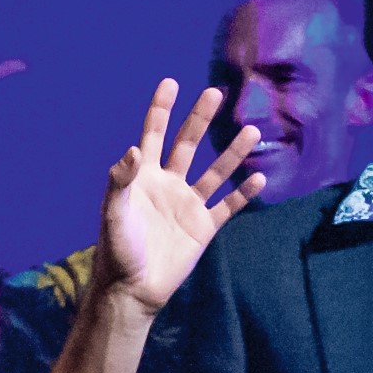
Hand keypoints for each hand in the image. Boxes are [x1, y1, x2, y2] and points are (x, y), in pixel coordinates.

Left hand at [93, 80, 263, 309]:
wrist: (134, 289)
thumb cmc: (117, 252)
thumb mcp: (114, 215)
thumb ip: (120, 183)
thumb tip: (132, 151)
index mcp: (144, 177)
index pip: (153, 135)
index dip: (161, 110)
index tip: (171, 83)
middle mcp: (168, 184)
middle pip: (188, 144)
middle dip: (200, 119)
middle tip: (215, 93)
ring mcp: (188, 204)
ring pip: (215, 171)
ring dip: (233, 152)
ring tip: (252, 131)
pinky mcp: (204, 227)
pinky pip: (228, 205)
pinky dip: (244, 192)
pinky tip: (259, 176)